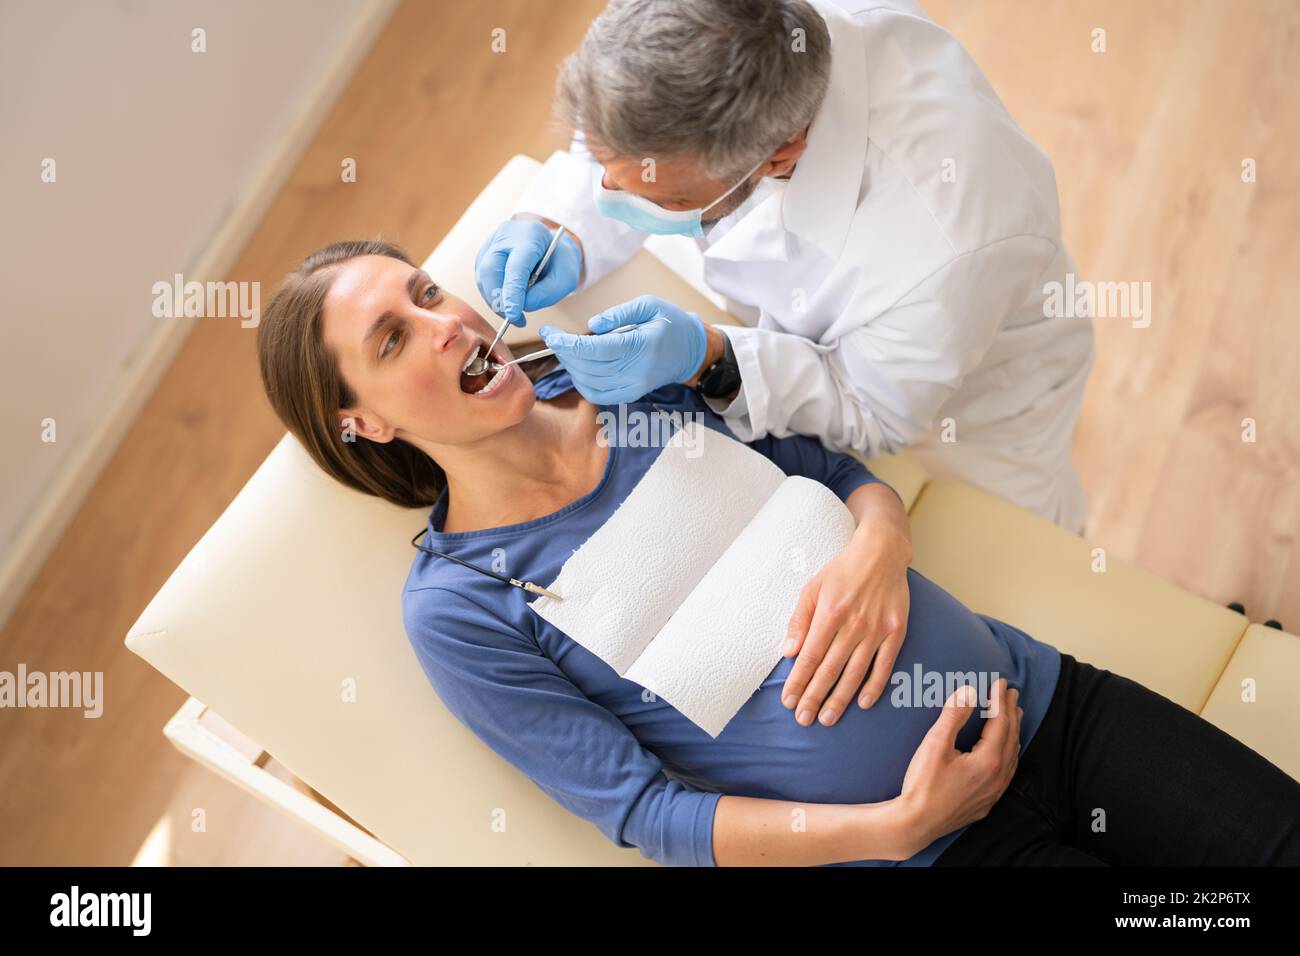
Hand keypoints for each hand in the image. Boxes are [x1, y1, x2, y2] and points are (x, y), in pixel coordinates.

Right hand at [474, 218, 582, 326]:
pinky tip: (506, 301)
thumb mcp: (566, 279)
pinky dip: (491, 295)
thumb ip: (547, 294)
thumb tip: (523, 307)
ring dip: (494, 300)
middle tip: (512, 318)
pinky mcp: (483, 253)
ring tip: (513, 312)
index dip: (512, 292)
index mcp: (531, 234)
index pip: (516, 266)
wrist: (550, 248)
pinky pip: (481, 279)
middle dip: (498, 299)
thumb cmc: (559, 262)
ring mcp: (492, 242)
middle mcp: (507, 234)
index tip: (513, 315)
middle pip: (491, 269)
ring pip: (483, 276)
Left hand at [538, 295, 706, 404]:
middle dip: (564, 352)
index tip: (550, 334)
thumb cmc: (671, 323)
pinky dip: (581, 382)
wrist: (691, 351)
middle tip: (553, 337)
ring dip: (570, 366)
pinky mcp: (631, 395)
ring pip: (589, 382)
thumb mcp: (650, 305)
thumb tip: (592, 325)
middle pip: (588, 367)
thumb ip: (620, 313)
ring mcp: (634, 387)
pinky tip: (577, 367)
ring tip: (564, 348)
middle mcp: (637, 371)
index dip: (568, 344)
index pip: (596, 349)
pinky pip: (597, 394)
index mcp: (641, 346)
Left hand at [781, 530, 911, 726]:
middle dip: (814, 697)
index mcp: (829, 614)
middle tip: (803, 719)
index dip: (798, 681)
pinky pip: (884, 665)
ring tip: (827, 719)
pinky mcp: (896, 632)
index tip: (788, 701)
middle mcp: (853, 625)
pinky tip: (863, 703)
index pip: (810, 657)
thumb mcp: (812, 588)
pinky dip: (874, 685)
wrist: (881, 553)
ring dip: (840, 699)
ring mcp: (877, 630)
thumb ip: (800, 621)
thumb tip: (789, 653)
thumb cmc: (842, 571)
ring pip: (855, 673)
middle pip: (830, 670)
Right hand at [894, 679, 1022, 856]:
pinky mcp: (986, 803)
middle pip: (1010, 738)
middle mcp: (997, 778)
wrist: (916, 823)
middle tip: (1011, 692)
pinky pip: (1007, 772)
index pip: (1000, 723)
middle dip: (1011, 713)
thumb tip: (968, 690)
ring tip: (1013, 715)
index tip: (1001, 682)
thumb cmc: (922, 784)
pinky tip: (1005, 750)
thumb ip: (953, 716)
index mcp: (988, 761)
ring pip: (1012, 756)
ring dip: (1013, 732)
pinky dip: (1009, 753)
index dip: (1000, 701)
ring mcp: (993, 792)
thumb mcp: (935, 745)